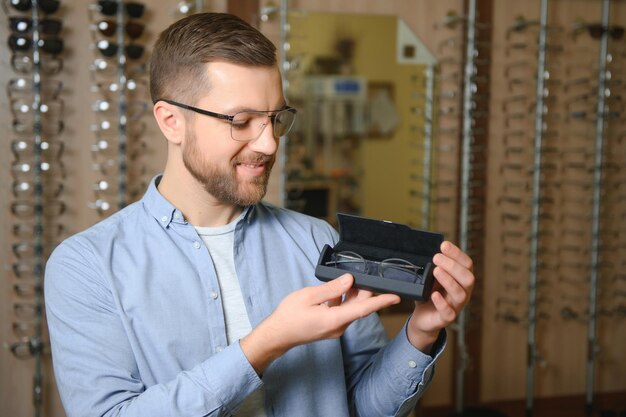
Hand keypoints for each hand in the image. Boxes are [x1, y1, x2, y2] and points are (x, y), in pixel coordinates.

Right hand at [241, 274, 399, 373]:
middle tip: (371, 274)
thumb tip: (349, 280)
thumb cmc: (288, 316)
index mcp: (335, 319)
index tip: (397, 296)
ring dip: (353, 294)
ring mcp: (335, 328)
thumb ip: (331, 288)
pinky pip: (342, 311)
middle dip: (366, 291)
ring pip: (351, 308)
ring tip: (353, 278)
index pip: (364, 309)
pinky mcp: (330, 326)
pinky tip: (337, 289)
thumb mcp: (308, 296)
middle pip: (359, 307)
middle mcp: (338, 326)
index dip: (381, 301)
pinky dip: (343, 299)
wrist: (277, 335)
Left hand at [407, 241, 474, 352]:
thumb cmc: (430, 293)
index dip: (457, 254)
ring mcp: (456, 306)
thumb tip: (430, 248)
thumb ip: (435, 265)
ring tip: (436, 271)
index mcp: (461, 279)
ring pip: (460, 294)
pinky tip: (434, 294)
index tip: (443, 245)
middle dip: (453, 266)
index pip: (467, 264)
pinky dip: (442, 303)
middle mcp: (463, 292)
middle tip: (436, 257)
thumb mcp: (432, 277)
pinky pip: (449, 312)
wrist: (423, 317)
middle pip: (468, 278)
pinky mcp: (446, 318)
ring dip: (448, 281)